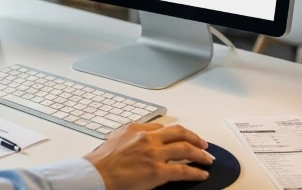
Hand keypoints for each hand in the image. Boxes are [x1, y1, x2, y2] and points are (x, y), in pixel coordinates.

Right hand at [84, 123, 211, 189]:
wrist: (94, 175)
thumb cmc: (99, 163)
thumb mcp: (114, 141)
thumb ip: (129, 139)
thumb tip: (138, 146)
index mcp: (135, 129)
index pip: (161, 127)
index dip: (175, 133)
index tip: (181, 136)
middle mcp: (147, 138)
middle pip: (179, 133)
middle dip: (194, 138)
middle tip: (202, 143)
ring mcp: (153, 154)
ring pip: (185, 149)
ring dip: (200, 153)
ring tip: (207, 158)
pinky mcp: (157, 171)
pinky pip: (183, 170)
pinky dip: (195, 171)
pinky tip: (201, 174)